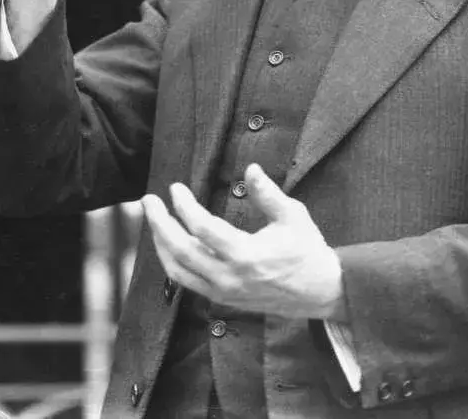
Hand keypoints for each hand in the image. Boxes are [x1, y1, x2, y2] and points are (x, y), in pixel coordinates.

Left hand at [141, 164, 345, 319]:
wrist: (320, 291)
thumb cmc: (307, 250)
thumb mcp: (293, 216)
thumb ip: (268, 193)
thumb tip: (250, 168)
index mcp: (246, 255)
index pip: (202, 228)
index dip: (184, 206)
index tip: (175, 188)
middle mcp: (229, 277)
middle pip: (180, 250)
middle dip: (159, 224)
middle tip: (147, 201)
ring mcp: (223, 292)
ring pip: (177, 271)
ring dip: (161, 245)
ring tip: (153, 221)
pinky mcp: (223, 299)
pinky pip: (187, 283)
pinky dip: (173, 264)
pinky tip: (169, 246)